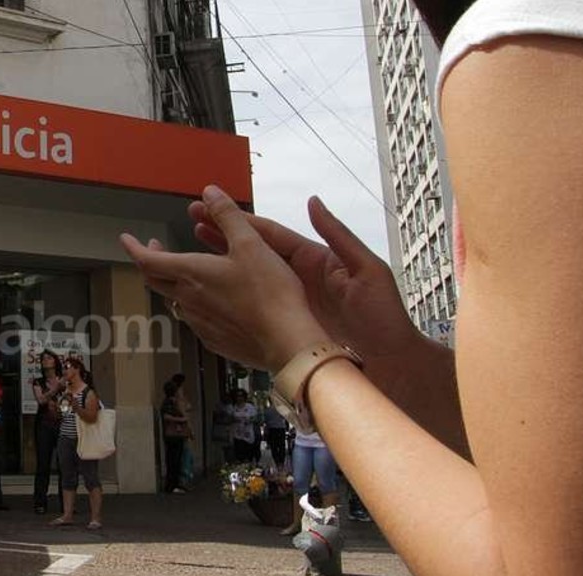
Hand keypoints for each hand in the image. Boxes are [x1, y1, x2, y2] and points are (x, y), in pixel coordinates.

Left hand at [120, 186, 327, 370]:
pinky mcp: (213, 339)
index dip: (133, 247)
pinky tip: (211, 301)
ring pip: (174, 300)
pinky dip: (193, 304)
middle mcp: (188, 299)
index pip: (147, 260)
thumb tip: (210, 192)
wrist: (285, 340)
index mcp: (191, 273)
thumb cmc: (270, 291)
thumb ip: (228, 216)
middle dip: (150, 261)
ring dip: (173, 283)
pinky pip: (194, 319)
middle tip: (156, 249)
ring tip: (186, 272)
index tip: (126, 239)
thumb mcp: (251, 243)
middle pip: (155, 280)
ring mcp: (199, 322)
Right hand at [192, 193, 423, 364]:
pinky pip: (255, 310)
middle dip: (222, 237)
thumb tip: (313, 202)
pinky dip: (232, 302)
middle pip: (254, 253)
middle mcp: (299, 279)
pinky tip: (209, 299)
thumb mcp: (368, 271)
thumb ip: (339, 236)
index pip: (271, 235)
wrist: (392, 366)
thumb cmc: (385, 318)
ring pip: (248, 281)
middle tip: (192, 221)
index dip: (241, 221)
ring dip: (221, 267)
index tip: (213, 208)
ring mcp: (291, 305)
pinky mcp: (288, 328)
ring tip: (190, 255)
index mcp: (316, 260)